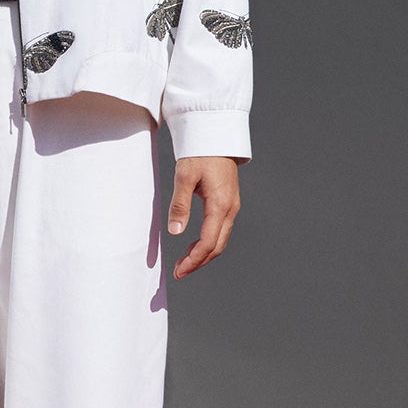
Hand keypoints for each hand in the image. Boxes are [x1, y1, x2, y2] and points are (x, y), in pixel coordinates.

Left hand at [166, 156, 240, 278]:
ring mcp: (232, 207)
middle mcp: (230, 209)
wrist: (216, 136)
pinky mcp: (229, 203)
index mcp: (220, 205)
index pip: (208, 242)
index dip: (194, 260)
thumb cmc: (200, 154)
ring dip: (203, 254)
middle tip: (179, 271)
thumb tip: (176, 232)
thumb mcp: (184, 176)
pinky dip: (208, 242)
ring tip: (184, 262)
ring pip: (220, 240)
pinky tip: (194, 244)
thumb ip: (180, 205)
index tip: (179, 271)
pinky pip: (221, 230)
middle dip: (199, 262)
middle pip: (217, 246)